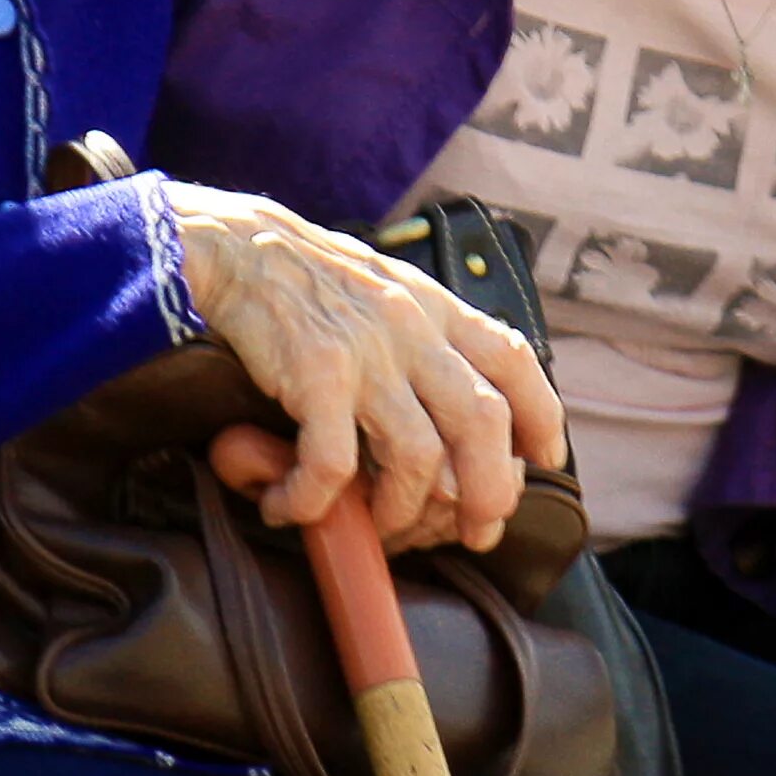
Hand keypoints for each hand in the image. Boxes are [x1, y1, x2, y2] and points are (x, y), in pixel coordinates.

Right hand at [169, 187, 565, 552]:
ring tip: (374, 528)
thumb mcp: (386, 289)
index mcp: (435, 309)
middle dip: (488, 491)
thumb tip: (457, 402)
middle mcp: (412, 329)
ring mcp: (367, 353)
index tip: (540, 461)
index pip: (514, 360)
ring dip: (399, 510)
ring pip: (417, 456)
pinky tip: (290, 507)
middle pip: (482, 423)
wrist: (234, 246)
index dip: (540, 416)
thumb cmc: (307, 279)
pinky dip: (314, 500)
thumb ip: (425, 334)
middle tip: (475, 530)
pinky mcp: (316, 375)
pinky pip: (333, 463)